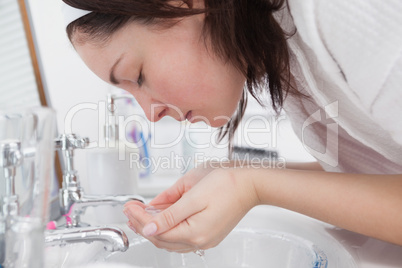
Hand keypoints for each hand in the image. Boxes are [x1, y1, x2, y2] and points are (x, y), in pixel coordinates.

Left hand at [123, 168, 257, 251]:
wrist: (251, 182)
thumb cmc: (227, 182)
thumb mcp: (192, 192)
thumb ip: (168, 212)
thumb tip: (148, 226)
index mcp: (195, 232)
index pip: (156, 230)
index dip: (139, 218)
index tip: (129, 207)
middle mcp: (200, 240)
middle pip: (162, 238)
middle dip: (143, 223)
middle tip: (131, 209)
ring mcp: (205, 238)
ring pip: (171, 239)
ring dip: (154, 227)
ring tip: (142, 213)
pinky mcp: (209, 233)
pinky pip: (182, 236)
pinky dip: (168, 228)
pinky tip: (162, 217)